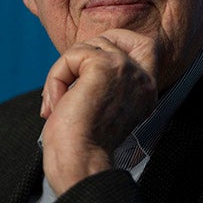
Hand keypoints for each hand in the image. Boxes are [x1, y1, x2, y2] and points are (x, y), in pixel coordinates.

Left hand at [39, 29, 158, 194]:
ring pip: (85, 48)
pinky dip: (56, 78)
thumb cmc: (84, 142)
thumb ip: (107, 79)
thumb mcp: (104, 104)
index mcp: (147, 89)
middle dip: (78, 60)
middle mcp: (142, 77)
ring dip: (63, 74)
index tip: (91, 61)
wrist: (80, 160)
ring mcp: (126, 68)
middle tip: (65, 92)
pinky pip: (71, 56)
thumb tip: (84, 54)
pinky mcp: (105, 66)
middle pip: (106, 41)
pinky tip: (58, 103)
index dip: (119, 41)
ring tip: (59, 103)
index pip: (146, 45)